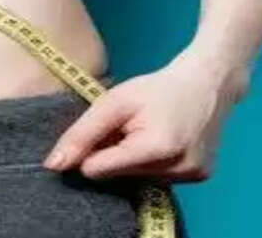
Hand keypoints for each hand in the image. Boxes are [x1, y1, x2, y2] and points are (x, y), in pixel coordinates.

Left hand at [41, 48, 247, 182]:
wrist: (209, 82)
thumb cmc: (157, 88)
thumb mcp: (113, 102)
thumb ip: (81, 134)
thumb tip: (52, 165)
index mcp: (157, 150)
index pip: (97, 170)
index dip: (91, 150)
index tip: (102, 130)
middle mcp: (178, 170)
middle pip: (116, 176)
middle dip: (112, 153)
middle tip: (128, 126)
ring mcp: (192, 177)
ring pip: (134, 180)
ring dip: (130, 158)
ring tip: (145, 130)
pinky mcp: (199, 178)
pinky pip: (156, 178)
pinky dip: (149, 162)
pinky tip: (161, 139)